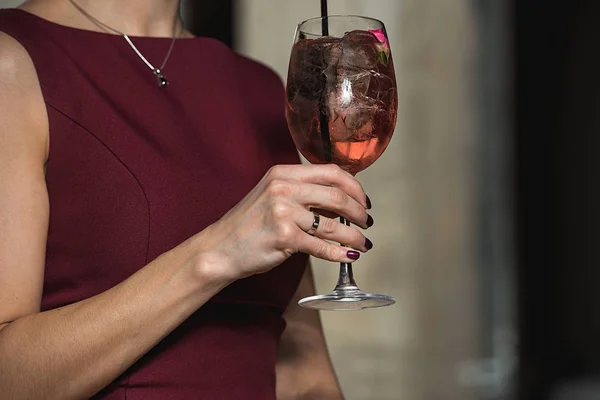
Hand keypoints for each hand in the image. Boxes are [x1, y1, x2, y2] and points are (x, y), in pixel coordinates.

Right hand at [194, 164, 372, 280]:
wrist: (220, 249)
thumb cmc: (249, 225)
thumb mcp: (274, 197)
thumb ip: (304, 194)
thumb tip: (343, 202)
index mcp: (284, 173)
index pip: (332, 172)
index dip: (355, 187)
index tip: (363, 201)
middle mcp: (284, 188)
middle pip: (337, 196)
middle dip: (359, 212)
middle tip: (366, 222)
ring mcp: (283, 212)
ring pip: (333, 225)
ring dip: (354, 236)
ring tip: (362, 243)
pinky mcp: (284, 237)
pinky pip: (321, 247)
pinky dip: (340, 254)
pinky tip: (349, 256)